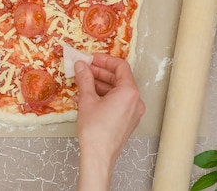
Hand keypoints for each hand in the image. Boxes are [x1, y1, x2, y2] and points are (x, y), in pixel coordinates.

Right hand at [74, 54, 144, 189]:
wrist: (98, 157)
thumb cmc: (96, 131)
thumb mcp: (87, 99)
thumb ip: (85, 79)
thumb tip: (81, 66)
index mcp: (129, 92)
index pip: (120, 67)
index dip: (104, 60)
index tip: (91, 59)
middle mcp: (135, 101)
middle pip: (119, 78)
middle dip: (100, 73)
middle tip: (84, 69)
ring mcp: (132, 112)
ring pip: (116, 91)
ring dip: (99, 85)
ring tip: (82, 83)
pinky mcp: (127, 121)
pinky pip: (116, 102)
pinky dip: (103, 97)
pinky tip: (86, 97)